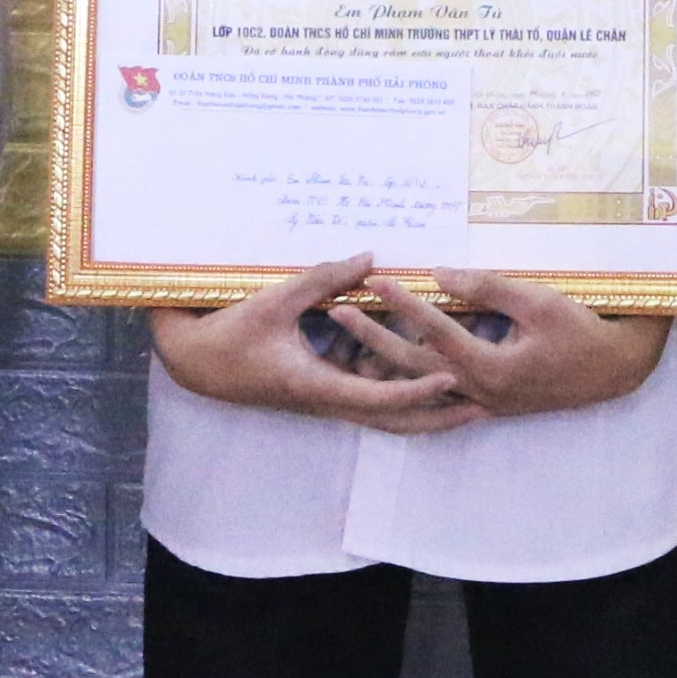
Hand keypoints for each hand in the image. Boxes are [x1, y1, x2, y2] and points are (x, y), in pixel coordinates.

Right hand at [148, 255, 479, 434]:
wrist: (193, 362)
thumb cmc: (229, 333)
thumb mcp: (275, 299)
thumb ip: (324, 278)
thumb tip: (370, 257)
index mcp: (318, 387)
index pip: (379, 399)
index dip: (417, 390)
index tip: (452, 376)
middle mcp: (327, 399)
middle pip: (393, 420)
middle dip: (438, 418)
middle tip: (483, 407)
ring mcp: (324, 395)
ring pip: (381, 405)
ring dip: (417, 393)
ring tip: (463, 379)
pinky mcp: (319, 385)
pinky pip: (363, 385)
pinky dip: (387, 372)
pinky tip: (405, 344)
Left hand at [345, 271, 672, 419]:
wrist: (613, 370)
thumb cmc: (580, 330)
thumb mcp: (539, 301)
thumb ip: (488, 288)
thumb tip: (440, 274)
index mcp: (489, 367)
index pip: (433, 328)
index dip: (401, 301)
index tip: (373, 277)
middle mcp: (477, 391)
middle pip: (410, 365)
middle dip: (371, 338)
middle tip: (337, 312)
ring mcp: (479, 403)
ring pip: (417, 388)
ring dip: (382, 368)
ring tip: (346, 346)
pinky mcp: (485, 404)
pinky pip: (435, 398)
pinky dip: (408, 386)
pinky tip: (386, 373)